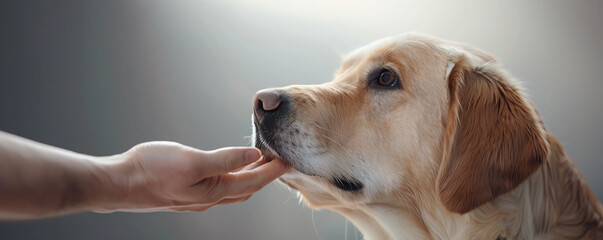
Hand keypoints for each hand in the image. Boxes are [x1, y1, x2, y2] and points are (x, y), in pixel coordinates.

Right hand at [94, 142, 289, 212]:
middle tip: (280, 159)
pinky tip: (229, 166)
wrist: (117, 184)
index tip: (289, 159)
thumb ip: (225, 159)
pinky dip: (231, 175)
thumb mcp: (191, 160)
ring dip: (249, 176)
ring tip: (260, 161)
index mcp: (213, 191)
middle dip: (265, 175)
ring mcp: (196, 197)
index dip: (273, 171)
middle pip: (247, 187)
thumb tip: (254, 155)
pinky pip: (219, 186)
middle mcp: (208, 198)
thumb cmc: (151, 170)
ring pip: (233, 188)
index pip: (254, 182)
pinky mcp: (186, 191)